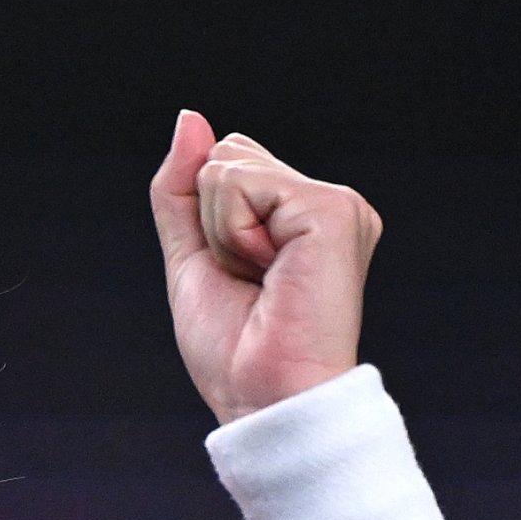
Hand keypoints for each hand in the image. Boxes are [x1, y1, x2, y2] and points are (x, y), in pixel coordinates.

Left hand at [148, 112, 383, 426]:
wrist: (265, 402)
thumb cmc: (236, 350)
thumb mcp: (193, 258)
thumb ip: (184, 189)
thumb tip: (189, 118)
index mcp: (303, 215)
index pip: (227, 164)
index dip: (208, 221)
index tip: (240, 279)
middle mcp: (327, 205)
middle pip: (225, 155)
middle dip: (212, 222)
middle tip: (250, 283)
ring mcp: (336, 204)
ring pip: (227, 166)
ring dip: (221, 234)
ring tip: (261, 283)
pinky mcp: (332, 209)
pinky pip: (242, 184)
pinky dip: (233, 235)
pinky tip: (271, 275)